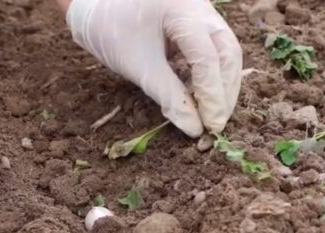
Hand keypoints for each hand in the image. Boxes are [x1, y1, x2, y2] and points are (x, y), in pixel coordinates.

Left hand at [65, 0, 242, 137]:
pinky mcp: (198, 24)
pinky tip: (203, 98)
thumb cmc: (112, 31)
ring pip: (227, 52)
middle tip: (216, 124)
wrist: (95, 8)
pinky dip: (212, 76)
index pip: (208, 57)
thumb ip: (169, 96)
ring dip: (222, 86)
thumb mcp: (140, 67)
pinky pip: (215, 51)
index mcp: (184, 11)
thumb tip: (194, 128)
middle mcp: (200, 9)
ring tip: (212, 115)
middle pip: (229, 52)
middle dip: (225, 91)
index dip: (211, 95)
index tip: (209, 126)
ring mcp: (202, 14)